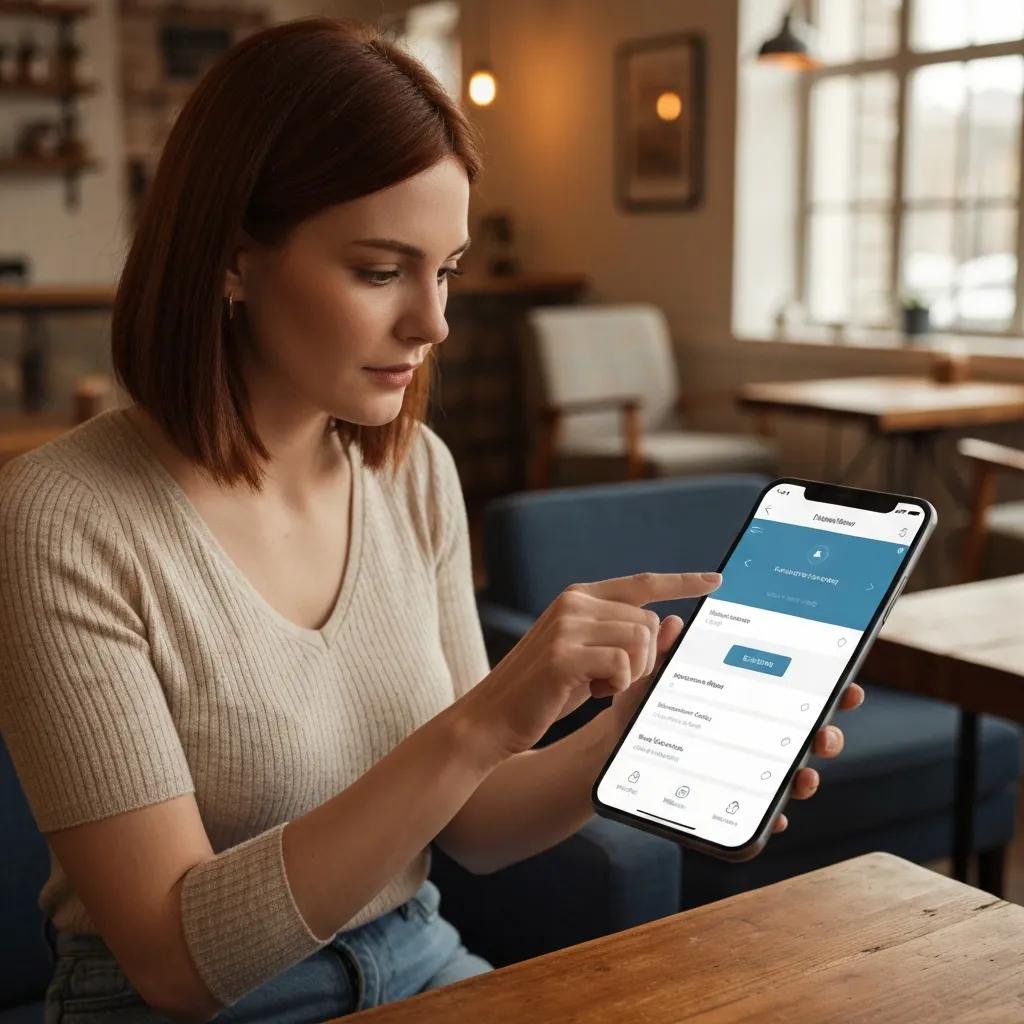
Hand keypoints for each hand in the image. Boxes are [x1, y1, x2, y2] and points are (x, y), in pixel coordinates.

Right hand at [459, 571, 722, 762]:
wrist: (491, 718)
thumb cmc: (544, 692)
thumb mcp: (592, 662)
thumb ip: (629, 641)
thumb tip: (678, 622)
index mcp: (579, 597)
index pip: (642, 583)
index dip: (682, 581)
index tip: (716, 580)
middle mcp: (574, 602)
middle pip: (649, 622)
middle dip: (643, 659)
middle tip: (607, 680)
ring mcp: (567, 624)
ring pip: (641, 642)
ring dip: (629, 674)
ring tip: (594, 685)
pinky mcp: (563, 653)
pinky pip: (623, 664)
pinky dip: (615, 685)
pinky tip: (588, 692)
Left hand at [601, 615, 866, 833]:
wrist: (617, 747)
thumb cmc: (641, 707)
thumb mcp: (650, 677)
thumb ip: (665, 652)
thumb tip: (675, 622)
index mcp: (744, 698)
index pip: (794, 692)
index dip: (828, 690)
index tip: (849, 686)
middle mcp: (752, 734)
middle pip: (803, 735)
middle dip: (825, 736)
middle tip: (825, 734)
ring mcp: (744, 768)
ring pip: (788, 775)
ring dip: (805, 778)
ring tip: (803, 777)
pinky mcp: (728, 800)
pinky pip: (757, 813)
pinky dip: (770, 816)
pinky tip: (773, 817)